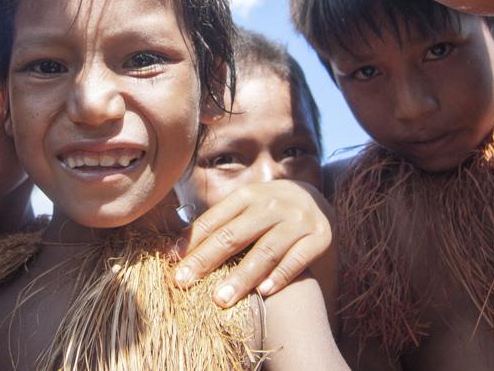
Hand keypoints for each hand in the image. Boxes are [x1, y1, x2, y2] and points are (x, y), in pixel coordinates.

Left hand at [173, 179, 333, 307]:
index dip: (192, 242)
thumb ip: (217, 225)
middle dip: (207, 260)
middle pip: (235, 235)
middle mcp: (272, 204)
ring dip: (242, 277)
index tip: (173, 264)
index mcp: (247, 195)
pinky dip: (281, 275)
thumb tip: (176, 250)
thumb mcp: (245, 208)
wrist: (316, 200)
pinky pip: (298, 258)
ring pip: (265, 250)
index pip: (215, 220)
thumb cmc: (267, 211)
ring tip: (221, 299)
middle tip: (185, 283)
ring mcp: (298, 220)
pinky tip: (264, 292)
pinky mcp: (320, 237)